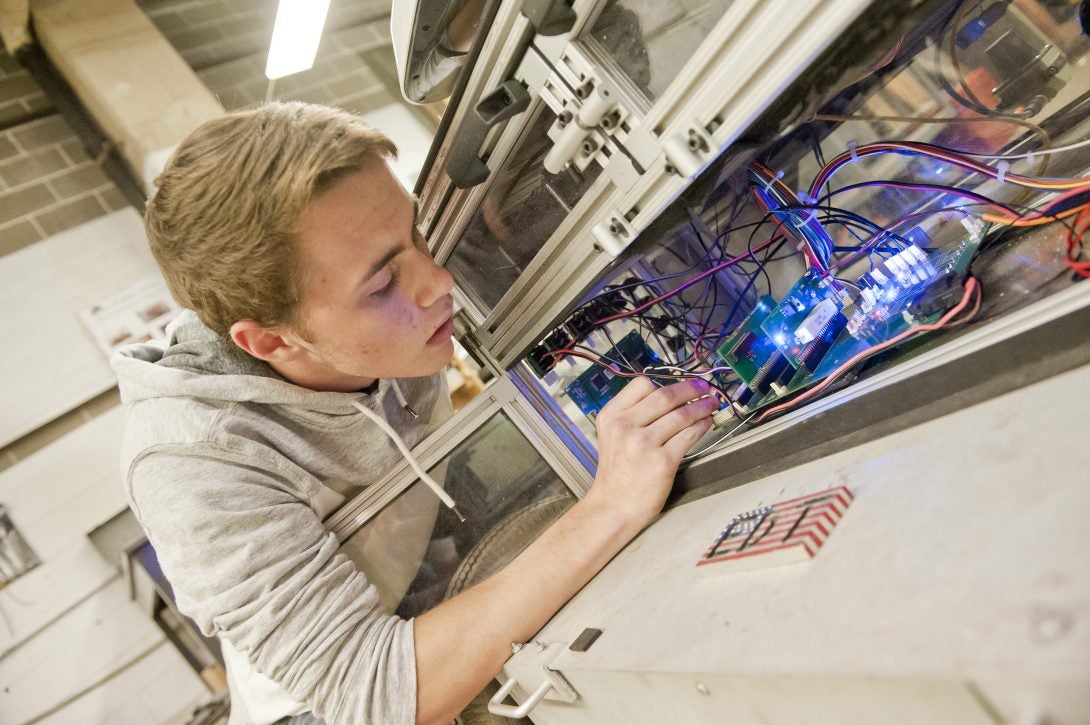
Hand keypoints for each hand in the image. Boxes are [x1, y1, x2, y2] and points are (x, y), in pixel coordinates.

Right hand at [586, 377, 715, 529]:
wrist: (614, 506)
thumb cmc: (617, 473)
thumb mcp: (613, 435)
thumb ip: (633, 414)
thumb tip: (668, 395)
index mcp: (611, 416)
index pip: (642, 385)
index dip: (665, 382)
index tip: (680, 383)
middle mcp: (625, 426)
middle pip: (665, 396)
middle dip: (690, 389)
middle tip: (704, 387)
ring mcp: (644, 443)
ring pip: (681, 415)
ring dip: (702, 406)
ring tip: (711, 403)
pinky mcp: (663, 461)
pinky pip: (689, 435)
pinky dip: (702, 426)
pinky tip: (706, 423)